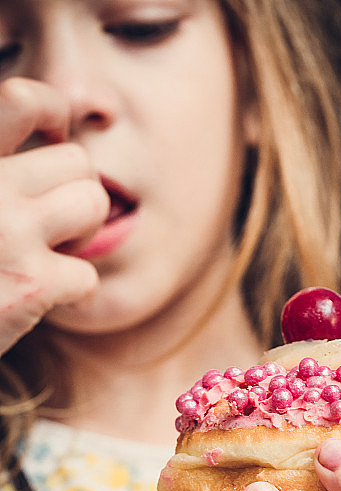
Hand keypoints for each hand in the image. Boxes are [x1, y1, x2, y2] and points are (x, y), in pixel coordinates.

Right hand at [0, 77, 108, 355]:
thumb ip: (1, 174)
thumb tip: (56, 130)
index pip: (22, 101)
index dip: (52, 114)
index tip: (52, 137)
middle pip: (77, 161)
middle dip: (74, 193)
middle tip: (50, 223)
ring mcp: (7, 231)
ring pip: (92, 204)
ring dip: (81, 233)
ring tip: (52, 252)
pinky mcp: (30, 283)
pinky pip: (88, 275)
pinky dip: (75, 294)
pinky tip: (48, 300)